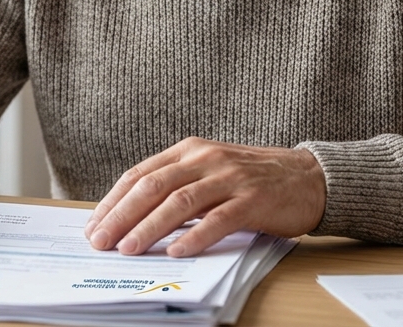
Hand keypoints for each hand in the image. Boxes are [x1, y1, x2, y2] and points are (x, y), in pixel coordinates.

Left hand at [84, 137, 325, 256]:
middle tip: (101, 241)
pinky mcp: (253, 199)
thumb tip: (130, 219)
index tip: (94, 225)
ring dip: (150, 227)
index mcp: (189, 150)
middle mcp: (205, 158)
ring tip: (129, 248)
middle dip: (122, 215)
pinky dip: (195, 236)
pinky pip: (219, 219)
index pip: (140, 174)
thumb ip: (176, 188)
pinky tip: (177, 251)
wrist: (308, 177)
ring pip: (180, 202)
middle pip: (153, 186)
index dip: (113, 201)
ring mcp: (230, 177)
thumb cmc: (252, 180)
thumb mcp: (208, 173)